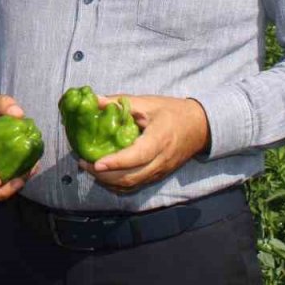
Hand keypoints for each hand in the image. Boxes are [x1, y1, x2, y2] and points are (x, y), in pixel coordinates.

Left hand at [78, 95, 210, 194]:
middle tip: (84, 164)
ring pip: (132, 184)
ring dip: (109, 181)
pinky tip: (105, 175)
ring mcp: (160, 171)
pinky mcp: (158, 176)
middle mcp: (160, 160)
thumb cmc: (173, 112)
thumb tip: (95, 99)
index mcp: (159, 140)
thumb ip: (121, 102)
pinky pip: (136, 185)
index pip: (137, 156)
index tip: (96, 163)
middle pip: (131, 177)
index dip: (116, 162)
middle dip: (105, 175)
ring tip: (89, 169)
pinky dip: (118, 184)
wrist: (200, 127)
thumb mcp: (148, 103)